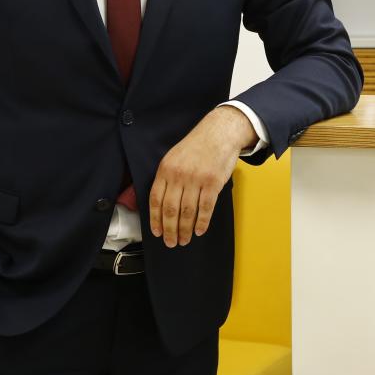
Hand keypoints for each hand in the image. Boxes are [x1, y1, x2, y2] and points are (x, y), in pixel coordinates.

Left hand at [149, 105, 257, 247]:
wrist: (219, 133)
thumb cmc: (197, 146)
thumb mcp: (174, 157)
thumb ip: (167, 177)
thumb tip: (161, 204)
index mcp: (165, 169)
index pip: (155, 199)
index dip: (155, 219)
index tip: (157, 232)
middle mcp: (179, 175)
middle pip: (170, 210)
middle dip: (170, 230)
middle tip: (171, 242)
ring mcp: (196, 179)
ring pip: (187, 212)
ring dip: (185, 230)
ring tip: (185, 239)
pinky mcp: (213, 183)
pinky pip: (205, 208)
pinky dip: (202, 222)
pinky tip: (200, 230)